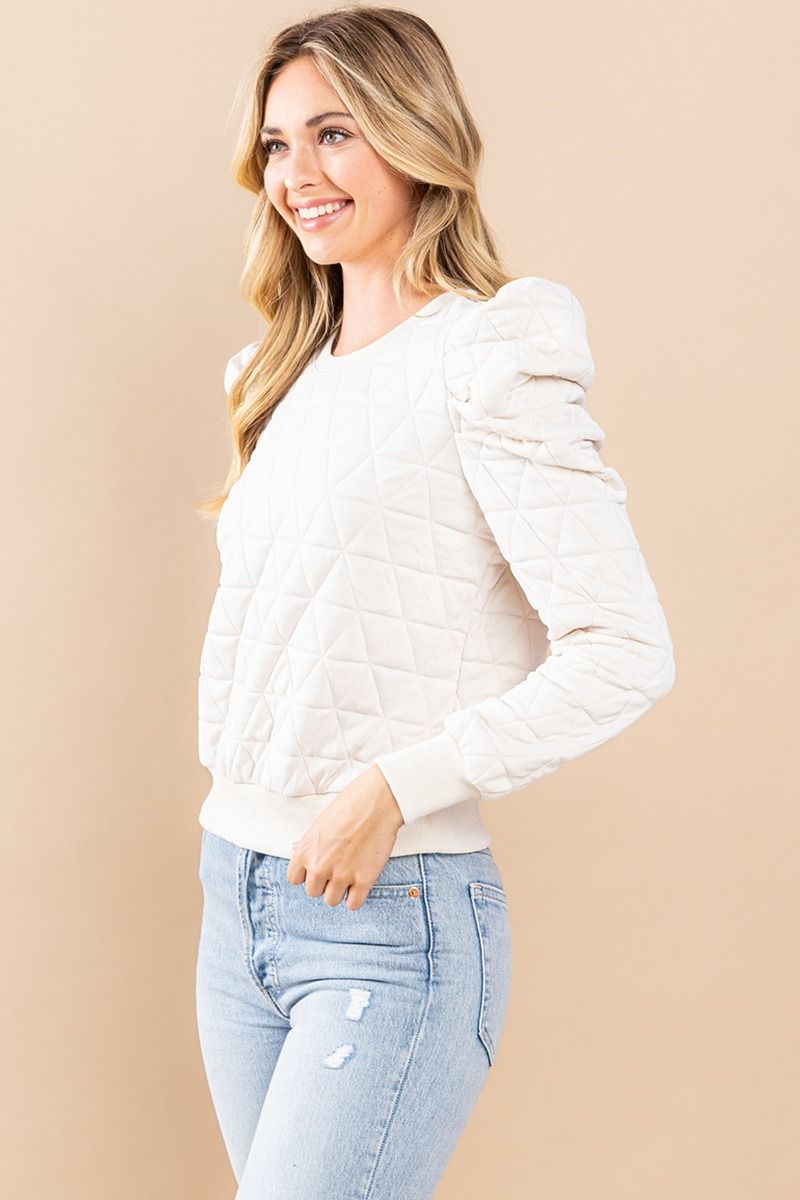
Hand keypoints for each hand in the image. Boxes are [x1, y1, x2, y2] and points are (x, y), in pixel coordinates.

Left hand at [286, 766, 404, 910]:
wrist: (377, 802)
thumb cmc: (349, 806)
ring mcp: (341, 875)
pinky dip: (356, 897)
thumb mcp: (320, 823)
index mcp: (305, 851)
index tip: (317, 869)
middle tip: (337, 868)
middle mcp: (319, 866)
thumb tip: (296, 850)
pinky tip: (360, 884)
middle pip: (313, 891)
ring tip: (350, 875)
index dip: (307, 874)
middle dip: (324, 882)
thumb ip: (308, 843)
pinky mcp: (363, 880)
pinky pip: (353, 904)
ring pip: (331, 900)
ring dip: (340, 891)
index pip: (294, 879)